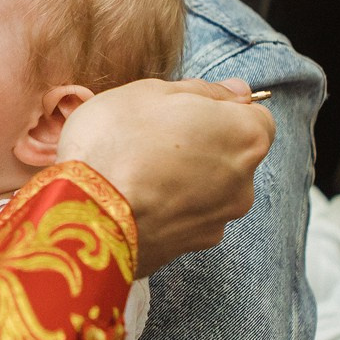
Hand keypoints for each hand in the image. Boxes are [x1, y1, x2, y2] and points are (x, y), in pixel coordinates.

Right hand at [56, 78, 272, 277]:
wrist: (85, 215)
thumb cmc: (117, 141)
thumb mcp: (153, 92)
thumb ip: (205, 91)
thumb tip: (237, 91)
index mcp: (245, 137)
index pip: (255, 117)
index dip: (220, 110)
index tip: (184, 111)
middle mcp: (244, 184)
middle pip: (232, 156)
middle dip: (203, 146)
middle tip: (153, 138)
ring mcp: (218, 221)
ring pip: (210, 189)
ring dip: (185, 179)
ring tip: (137, 172)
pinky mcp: (190, 248)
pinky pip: (186, 217)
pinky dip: (168, 208)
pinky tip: (134, 200)